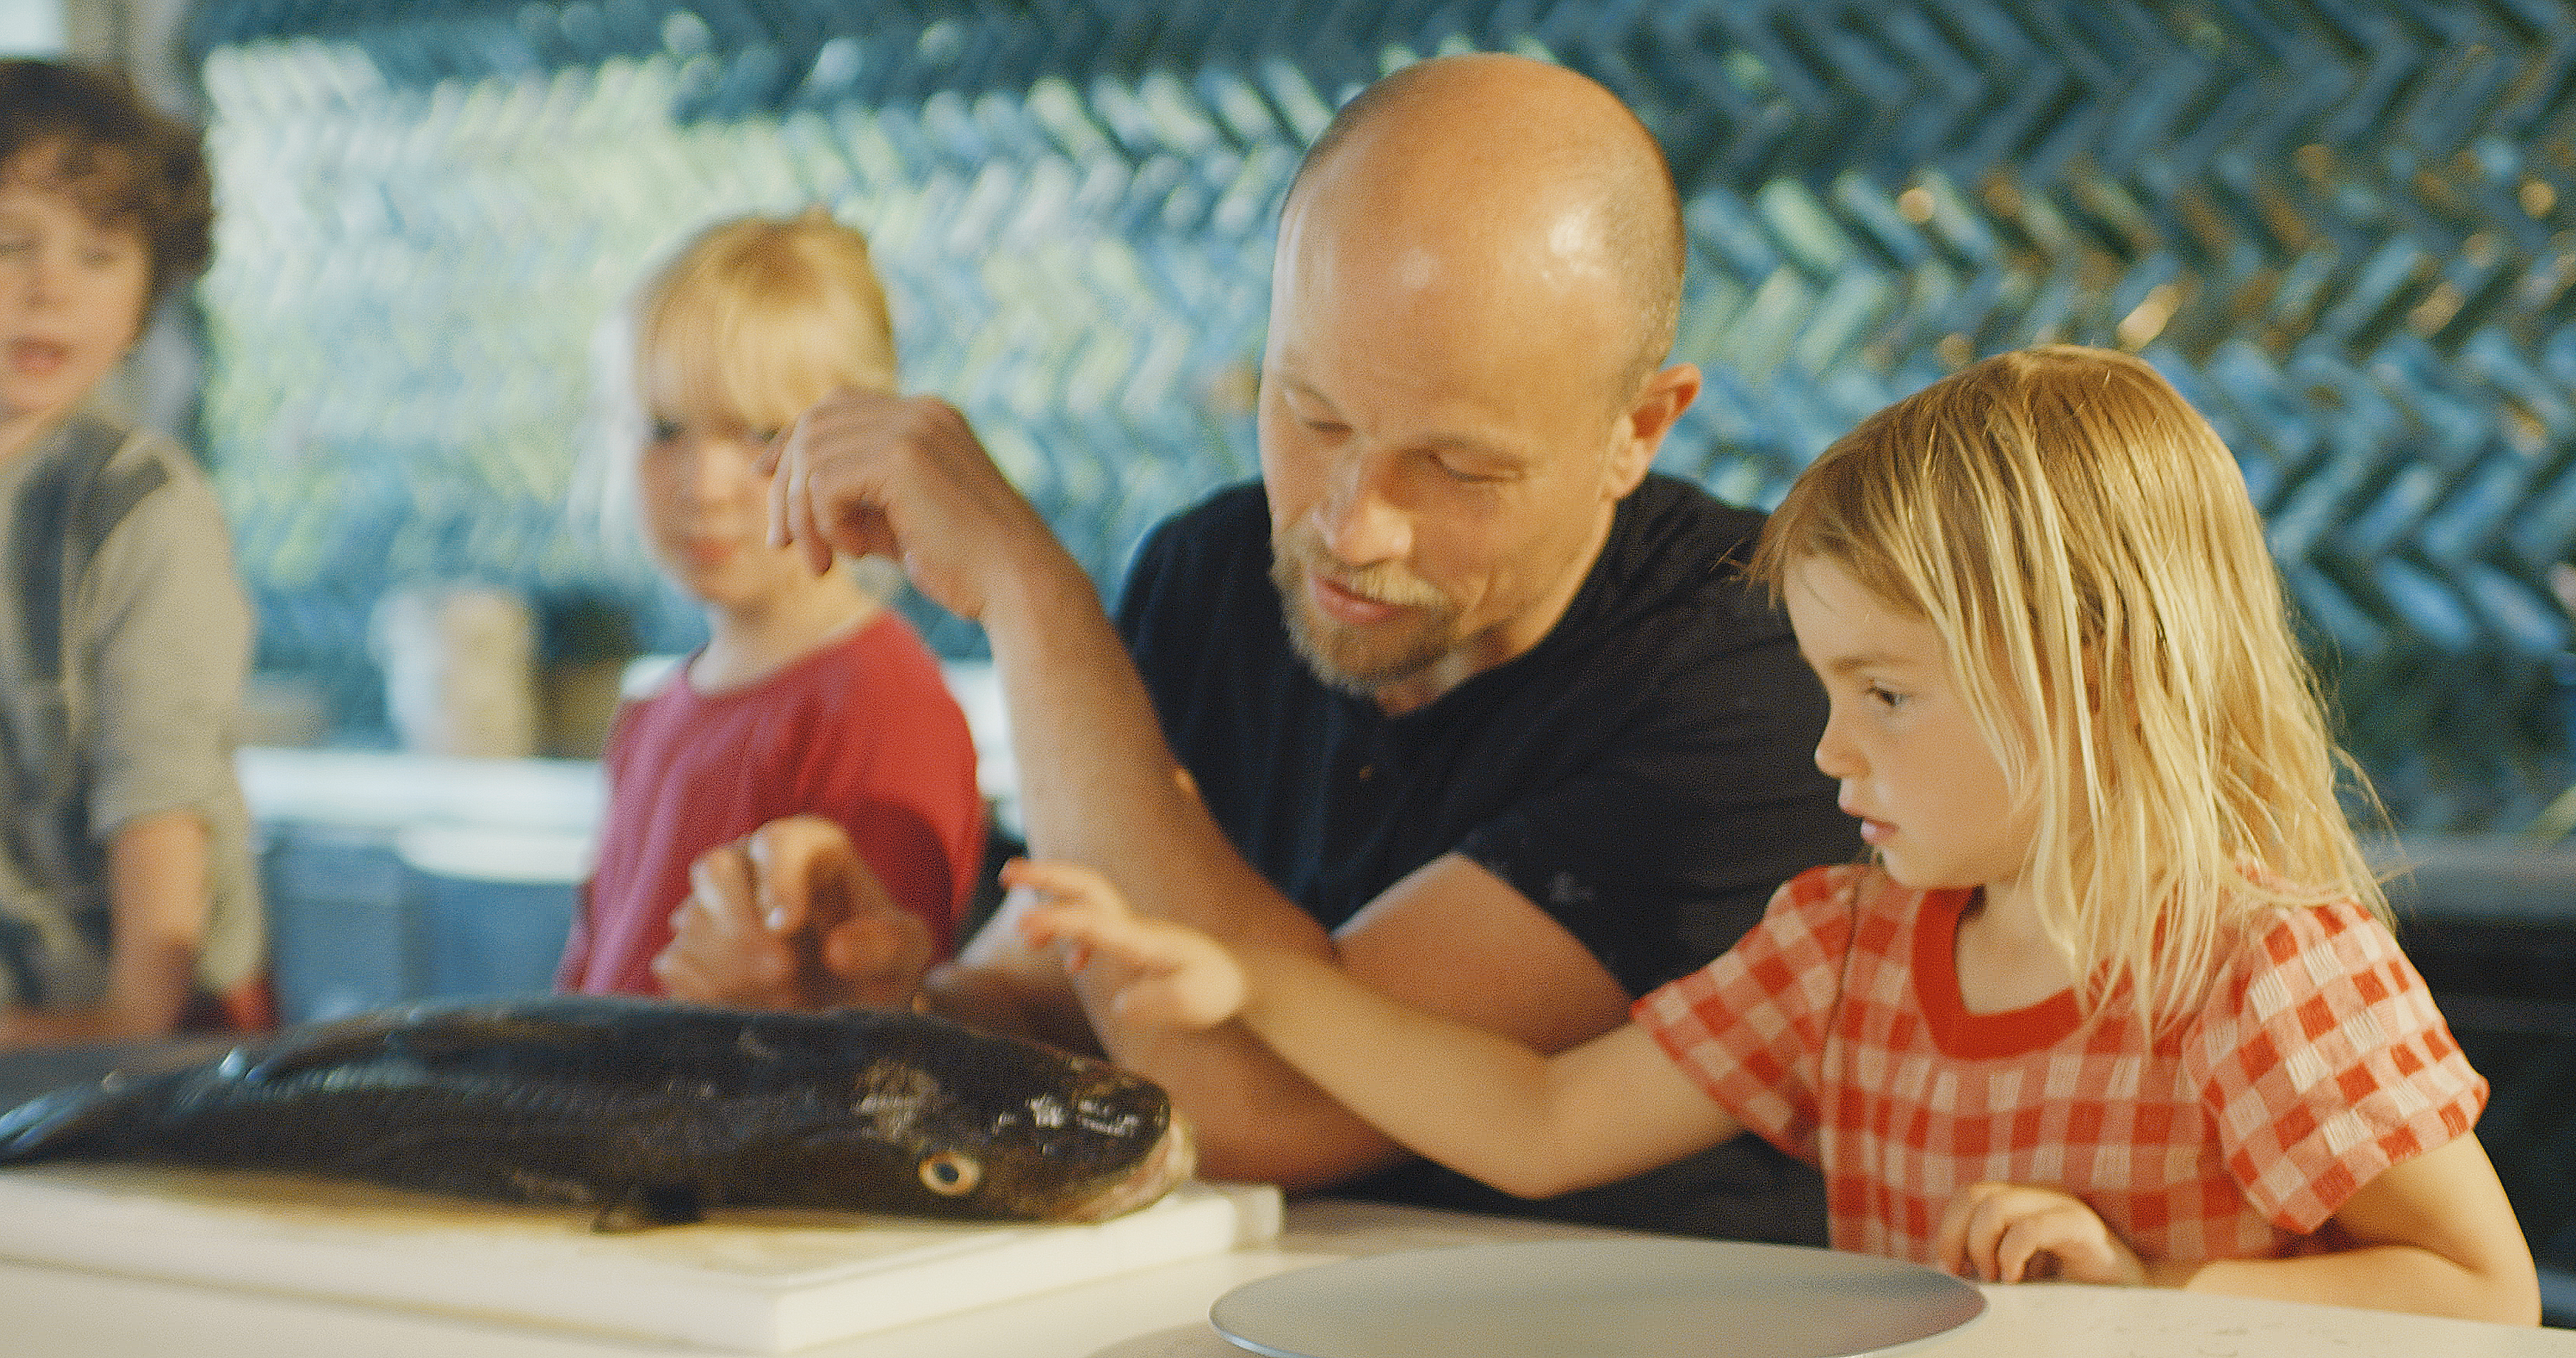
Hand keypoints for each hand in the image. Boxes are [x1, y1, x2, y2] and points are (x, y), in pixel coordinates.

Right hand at [652, 815, 931, 1010]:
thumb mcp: (907, 950)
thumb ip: (887, 944)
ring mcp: (710, 906)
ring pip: (691, 922)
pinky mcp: (687, 950)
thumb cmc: (879, 959)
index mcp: (807, 847)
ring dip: (733, 970)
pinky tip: (749, 1008)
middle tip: (783, 975)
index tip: (787, 926)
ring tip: (784, 1003)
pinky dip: (710, 994)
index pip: (778, 842)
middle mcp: (751, 864)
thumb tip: (836, 951)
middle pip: (714, 870)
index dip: (777, 881)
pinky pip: (675, 964)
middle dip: (744, 928)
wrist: (847, 1003)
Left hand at [764, 390, 1060, 622]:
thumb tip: (778, 479)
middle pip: (813, 424)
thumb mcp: (896, 517)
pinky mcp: (902, 457)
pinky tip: (858, 553)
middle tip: (782, 544)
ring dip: (803, 515)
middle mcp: (919, 411)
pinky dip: (826, 524)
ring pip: (810, 454)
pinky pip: (823, 483)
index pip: (834, 407)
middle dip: (785, 485)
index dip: (789, 440)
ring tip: (823, 561)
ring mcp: (912, 428)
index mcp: (926, 417)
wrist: (1018, 583)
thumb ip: (852, 492)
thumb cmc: (963, 564)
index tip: (762, 476)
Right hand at [1007, 858, 1249, 1029]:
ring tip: (1024, 929)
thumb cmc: (1220, 988)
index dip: (1056, 920)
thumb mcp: (1193, 1003)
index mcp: (1143, 938)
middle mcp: (1136, 926)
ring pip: (1088, 902)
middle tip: (1007, 872)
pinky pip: (1098, 926)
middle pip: (1086, 886)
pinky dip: (1075, 934)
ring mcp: (1137, 931)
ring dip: (1054, 903)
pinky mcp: (1139, 942)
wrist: (1244, 977)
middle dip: (1045, 877)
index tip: (1024, 925)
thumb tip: (1120, 1002)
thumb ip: (1154, 1002)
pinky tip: (1072, 964)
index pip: (1092, 920)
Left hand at [1936, 1181, 2147, 1285]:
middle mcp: (2039, 1194)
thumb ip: (1985, 1264)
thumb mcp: (2018, 1273)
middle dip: (1956, 1237)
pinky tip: (2018, 1279)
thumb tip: (1939, 1271)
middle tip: (1968, 1275)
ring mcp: (2060, 1205)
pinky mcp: (2081, 1227)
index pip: (1967, 1196)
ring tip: (1998, 1280)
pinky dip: (2012, 1254)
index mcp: (2021, 1201)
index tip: (1949, 1270)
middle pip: (1973, 1195)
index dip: (1947, 1230)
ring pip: (1995, 1206)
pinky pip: (2031, 1228)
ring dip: (1983, 1248)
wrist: (2131, 1299)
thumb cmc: (2071, 1289)